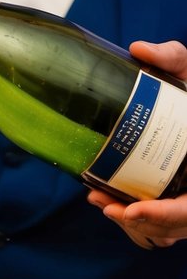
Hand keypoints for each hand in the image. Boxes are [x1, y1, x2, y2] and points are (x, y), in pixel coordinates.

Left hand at [87, 40, 186, 246]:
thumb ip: (173, 57)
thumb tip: (139, 49)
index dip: (165, 216)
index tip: (133, 210)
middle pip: (176, 225)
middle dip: (138, 222)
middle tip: (104, 205)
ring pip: (167, 229)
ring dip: (132, 222)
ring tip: (100, 201)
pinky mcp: (181, 198)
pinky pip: (162, 222)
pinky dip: (137, 218)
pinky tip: (109, 200)